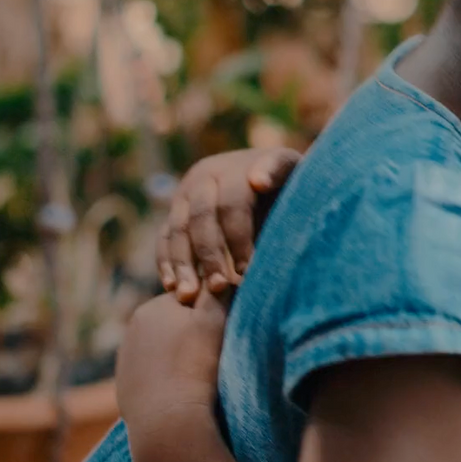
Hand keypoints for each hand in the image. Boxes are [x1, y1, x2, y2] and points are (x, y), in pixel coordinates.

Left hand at [117, 290, 228, 434]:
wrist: (168, 419)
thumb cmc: (195, 365)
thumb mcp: (215, 319)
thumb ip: (217, 290)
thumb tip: (218, 274)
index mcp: (152, 306)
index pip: (190, 298)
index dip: (210, 313)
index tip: (223, 331)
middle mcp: (133, 328)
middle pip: (175, 324)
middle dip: (192, 334)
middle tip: (212, 355)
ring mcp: (126, 358)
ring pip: (164, 349)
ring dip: (180, 356)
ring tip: (197, 375)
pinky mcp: (126, 385)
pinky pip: (155, 372)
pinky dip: (168, 377)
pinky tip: (180, 389)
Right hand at [157, 147, 300, 301]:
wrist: (275, 182)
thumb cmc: (295, 188)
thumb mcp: (295, 179)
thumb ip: (280, 178)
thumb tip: (258, 182)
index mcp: (242, 165)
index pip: (234, 202)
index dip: (239, 234)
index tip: (248, 267)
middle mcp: (210, 173)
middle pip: (203, 216)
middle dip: (211, 254)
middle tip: (221, 287)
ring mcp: (188, 191)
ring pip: (178, 228)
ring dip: (184, 263)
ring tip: (190, 296)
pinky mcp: (176, 211)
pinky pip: (165, 237)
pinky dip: (166, 262)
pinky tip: (172, 287)